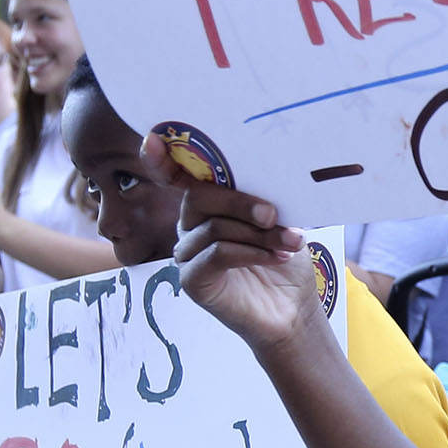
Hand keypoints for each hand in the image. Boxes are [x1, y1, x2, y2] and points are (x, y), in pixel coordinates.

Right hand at [139, 134, 324, 354]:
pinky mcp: (192, 281)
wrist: (293, 308)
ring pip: (214, 227)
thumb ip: (266, 198)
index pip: (181, 178)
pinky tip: (275, 256)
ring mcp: (188, 254)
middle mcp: (191, 226)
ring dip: (259, 233)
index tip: (154, 139)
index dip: (164, 160)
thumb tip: (273, 174)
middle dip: (241, 202)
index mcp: (209, 206)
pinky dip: (250, 252)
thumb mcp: (281, 222)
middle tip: (273, 215)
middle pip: (200, 197)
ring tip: (291, 242)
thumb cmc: (284, 258)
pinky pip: (216, 254)